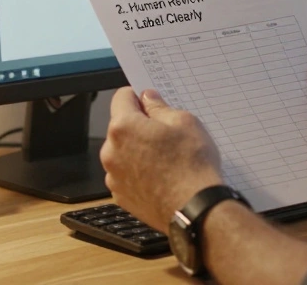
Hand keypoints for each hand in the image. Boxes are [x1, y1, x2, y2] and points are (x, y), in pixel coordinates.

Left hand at [100, 87, 223, 232]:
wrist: (195, 210)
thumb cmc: (191, 165)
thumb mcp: (184, 122)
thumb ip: (160, 107)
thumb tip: (148, 99)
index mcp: (123, 128)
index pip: (121, 97)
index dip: (138, 96)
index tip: (151, 102)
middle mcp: (111, 152)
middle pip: (121, 127)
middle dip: (139, 126)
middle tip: (166, 134)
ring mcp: (114, 177)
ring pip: (123, 153)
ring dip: (138, 151)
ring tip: (166, 159)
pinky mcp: (121, 197)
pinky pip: (126, 175)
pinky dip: (139, 173)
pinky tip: (161, 177)